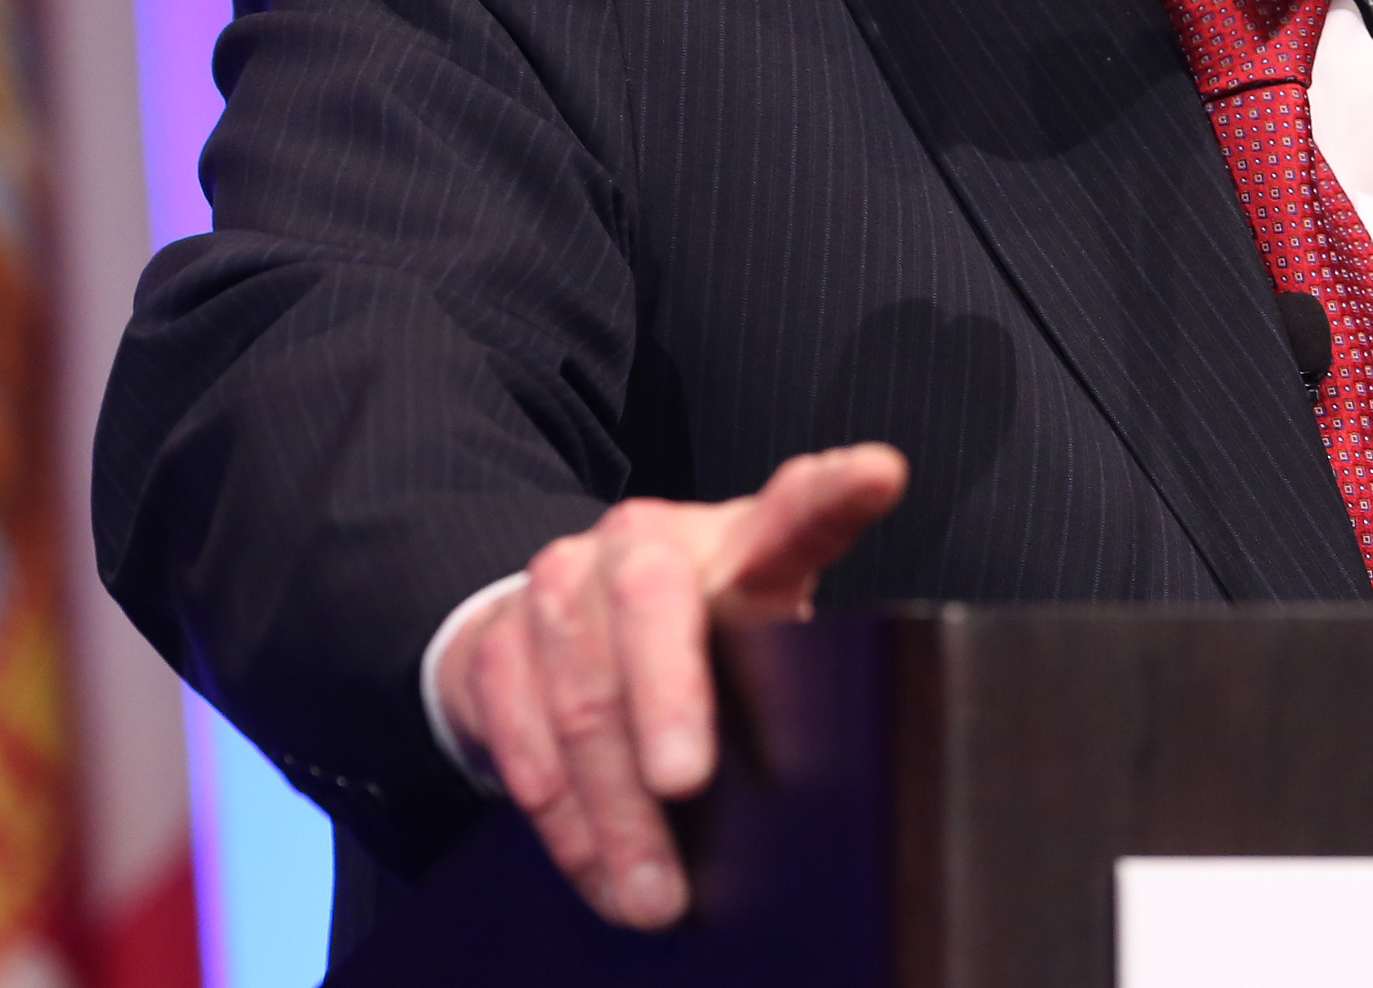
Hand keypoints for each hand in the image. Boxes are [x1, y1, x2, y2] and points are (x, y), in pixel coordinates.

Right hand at [432, 443, 908, 928]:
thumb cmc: (692, 640)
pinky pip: (519, 733)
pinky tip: (597, 870)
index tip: (877, 480)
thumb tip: (852, 742)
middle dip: (667, 698)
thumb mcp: (759, 636)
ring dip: (616, 805)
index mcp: (733, 540)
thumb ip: (800, 664)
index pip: (792, 508)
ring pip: (580, 690)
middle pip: (652, 599)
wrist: (560, 627)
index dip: (832, 493)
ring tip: (653, 893)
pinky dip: (563, 818)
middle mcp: (640, 542)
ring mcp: (559, 583)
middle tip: (688, 784)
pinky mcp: (496, 640)